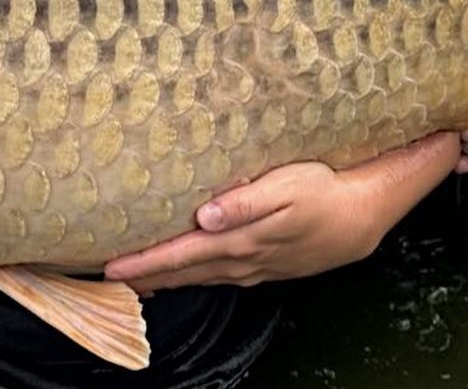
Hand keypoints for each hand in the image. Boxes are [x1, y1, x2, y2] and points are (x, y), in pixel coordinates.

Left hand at [103, 132, 459, 292]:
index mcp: (238, 239)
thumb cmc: (321, 191)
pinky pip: (216, 276)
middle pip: (182, 272)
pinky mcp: (262, 266)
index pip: (179, 255)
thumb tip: (204, 216)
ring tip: (135, 281)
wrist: (360, 217)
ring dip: (165, 281)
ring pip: (198, 277)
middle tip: (107, 279)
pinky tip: (183, 275)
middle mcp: (240, 259)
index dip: (144, 263)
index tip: (112, 268)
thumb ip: (244, 202)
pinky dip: (191, 278)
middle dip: (143, 277)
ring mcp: (251, 266)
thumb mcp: (285, 187)